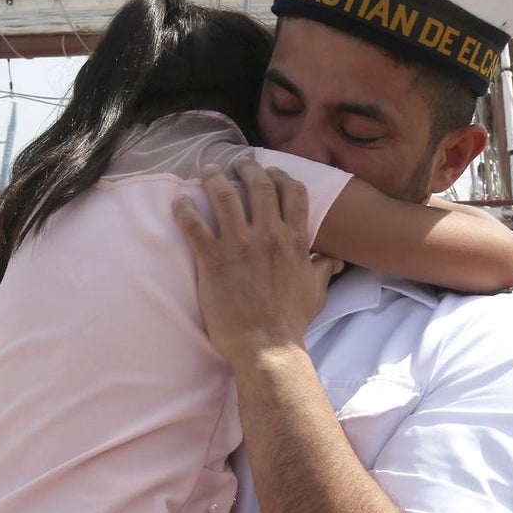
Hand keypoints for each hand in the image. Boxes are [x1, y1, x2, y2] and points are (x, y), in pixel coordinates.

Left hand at [173, 160, 342, 368]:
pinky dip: (184, 209)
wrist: (267, 348)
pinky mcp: (213, 260)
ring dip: (215, 178)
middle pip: (259, 186)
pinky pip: (194, 225)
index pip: (292, 193)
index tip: (270, 172)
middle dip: (248, 168)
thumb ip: (322, 270)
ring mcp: (240, 246)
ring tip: (209, 170)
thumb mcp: (316, 293)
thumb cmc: (290, 323)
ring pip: (225, 196)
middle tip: (237, 164)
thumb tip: (333, 259)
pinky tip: (179, 202)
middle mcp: (269, 236)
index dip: (280, 176)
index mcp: (295, 242)